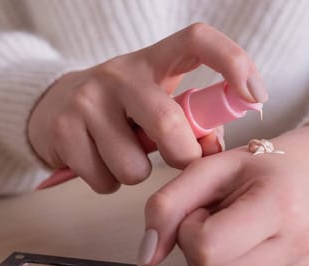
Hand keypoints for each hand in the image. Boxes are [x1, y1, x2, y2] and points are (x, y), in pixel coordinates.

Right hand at [28, 23, 267, 192]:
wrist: (52, 110)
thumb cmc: (125, 112)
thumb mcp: (160, 106)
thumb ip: (194, 125)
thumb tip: (212, 151)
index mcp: (154, 60)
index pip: (198, 40)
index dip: (233, 61)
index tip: (256, 96)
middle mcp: (120, 72)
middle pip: (168, 122)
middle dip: (183, 156)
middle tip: (179, 160)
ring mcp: (87, 97)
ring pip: (134, 165)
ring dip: (138, 174)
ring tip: (126, 157)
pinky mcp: (61, 128)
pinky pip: (104, 178)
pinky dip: (108, 182)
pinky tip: (100, 162)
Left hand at [140, 124, 308, 265]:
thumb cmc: (260, 168)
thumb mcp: (210, 169)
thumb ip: (167, 205)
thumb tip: (146, 255)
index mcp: (280, 203)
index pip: (208, 246)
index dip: (191, 230)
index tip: (204, 210)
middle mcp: (302, 242)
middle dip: (202, 253)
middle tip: (219, 223)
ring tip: (237, 236)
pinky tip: (252, 253)